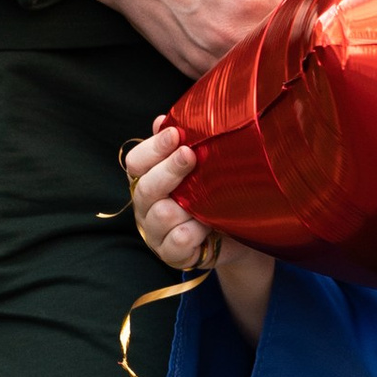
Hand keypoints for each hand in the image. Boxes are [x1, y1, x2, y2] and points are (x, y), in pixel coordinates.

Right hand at [59, 0, 289, 76]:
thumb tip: (280, 7)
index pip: (304, 20)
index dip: (312, 17)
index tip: (315, 15)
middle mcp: (233, 34)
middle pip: (286, 52)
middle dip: (295, 43)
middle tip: (302, 36)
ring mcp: (209, 56)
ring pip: (258, 74)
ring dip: (269, 64)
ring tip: (276, 52)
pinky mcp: (189, 67)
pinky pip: (227, 79)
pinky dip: (239, 72)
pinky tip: (245, 60)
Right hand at [126, 124, 272, 338]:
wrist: (241, 232)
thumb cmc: (217, 194)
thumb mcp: (205, 166)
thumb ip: (183, 143)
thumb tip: (162, 120)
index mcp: (149, 180)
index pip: (136, 162)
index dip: (153, 148)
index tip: (175, 134)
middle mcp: (146, 207)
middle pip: (146, 188)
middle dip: (170, 170)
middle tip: (191, 155)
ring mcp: (156, 234)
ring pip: (162, 216)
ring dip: (188, 207)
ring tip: (209, 200)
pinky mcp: (172, 256)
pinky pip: (177, 242)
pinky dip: (195, 233)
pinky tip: (208, 228)